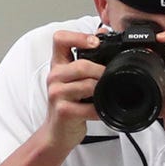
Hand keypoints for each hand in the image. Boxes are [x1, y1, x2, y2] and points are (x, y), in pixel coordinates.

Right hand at [43, 31, 104, 150]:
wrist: (57, 132)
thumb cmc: (67, 104)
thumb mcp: (73, 78)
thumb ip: (85, 57)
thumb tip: (102, 33)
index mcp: (57, 65)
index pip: (60, 39)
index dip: (78, 36)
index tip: (95, 43)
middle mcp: (54, 77)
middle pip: (82, 65)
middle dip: (102, 71)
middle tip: (110, 77)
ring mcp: (57, 94)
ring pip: (88, 85)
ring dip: (102, 90)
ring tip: (105, 94)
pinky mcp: (63, 111)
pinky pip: (90, 107)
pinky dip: (101, 110)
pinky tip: (101, 110)